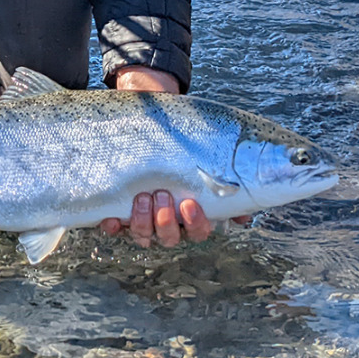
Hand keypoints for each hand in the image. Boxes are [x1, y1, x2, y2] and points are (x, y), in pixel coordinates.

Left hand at [99, 66, 246, 246]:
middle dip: (166, 220)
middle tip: (163, 195)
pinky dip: (115, 225)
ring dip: (144, 220)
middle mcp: (168, 219)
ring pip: (144, 235)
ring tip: (143, 196)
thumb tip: (245, 211)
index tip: (190, 203)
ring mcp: (142, 216)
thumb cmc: (183, 142)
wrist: (151, 121)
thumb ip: (227, 178)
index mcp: (191, 211)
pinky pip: (116, 227)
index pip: (198, 231)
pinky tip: (113, 218)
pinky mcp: (118, 208)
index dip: (195, 223)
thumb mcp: (207, 153)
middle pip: (171, 237)